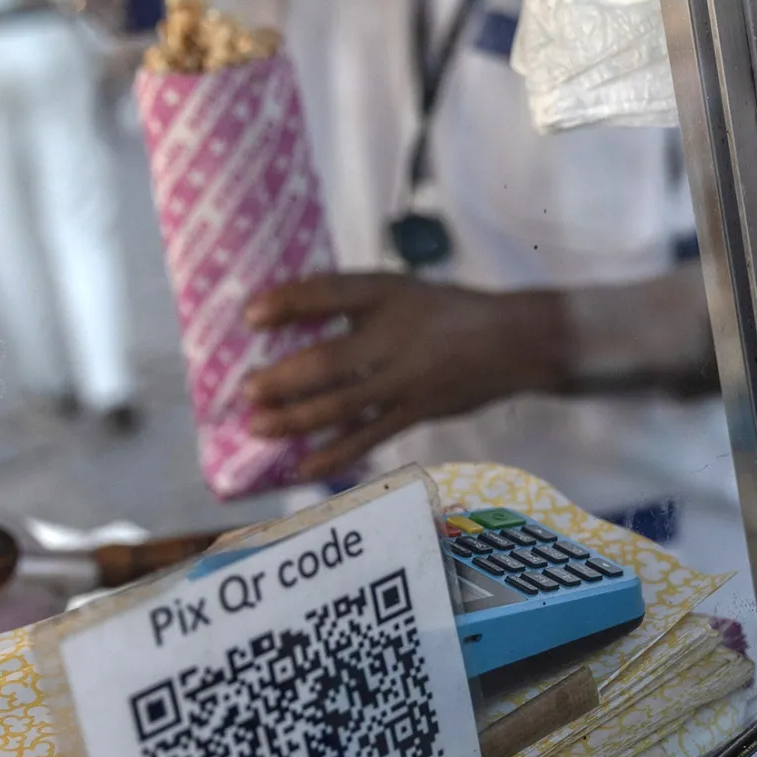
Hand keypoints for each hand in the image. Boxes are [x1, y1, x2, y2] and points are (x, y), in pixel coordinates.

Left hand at [243, 274, 567, 481]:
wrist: (511, 343)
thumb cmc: (443, 312)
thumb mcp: (395, 290)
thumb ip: (343, 299)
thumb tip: (275, 313)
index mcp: (387, 296)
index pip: (333, 293)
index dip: (290, 302)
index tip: (249, 316)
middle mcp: (394, 338)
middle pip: (330, 362)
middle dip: (283, 379)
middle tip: (246, 390)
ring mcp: (404, 381)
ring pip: (342, 406)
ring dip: (296, 420)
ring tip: (258, 426)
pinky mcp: (413, 413)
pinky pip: (366, 438)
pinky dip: (332, 455)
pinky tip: (300, 466)